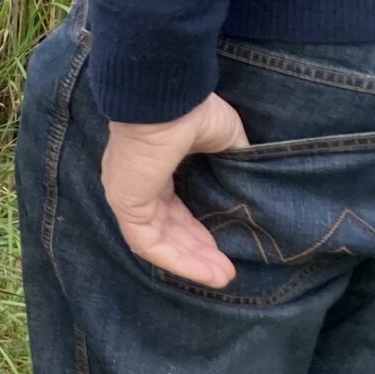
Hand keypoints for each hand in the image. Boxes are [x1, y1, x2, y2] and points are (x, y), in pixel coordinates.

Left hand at [100, 95, 250, 287]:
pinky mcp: (126, 202)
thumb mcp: (223, 139)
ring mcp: (127, 193)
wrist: (168, 96)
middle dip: (197, 250)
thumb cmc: (192, 110)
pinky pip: (147, 243)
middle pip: (166, 228)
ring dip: (190, 260)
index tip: (223, 248)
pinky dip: (176, 260)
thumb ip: (232, 162)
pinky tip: (205, 271)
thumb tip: (248, 180)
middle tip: (225, 270)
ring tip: (221, 277)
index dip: (197, 229)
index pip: (172, 208)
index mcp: (153, 165)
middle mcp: (136, 182)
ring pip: (158, 240)